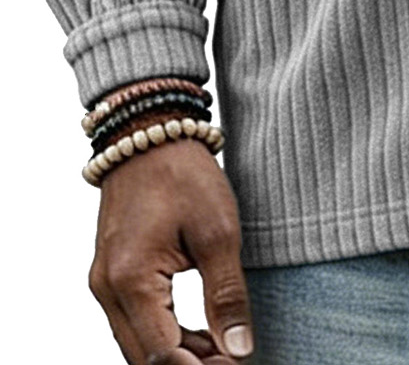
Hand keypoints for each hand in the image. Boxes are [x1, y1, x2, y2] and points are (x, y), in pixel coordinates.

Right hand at [88, 138, 255, 362]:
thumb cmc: (184, 173)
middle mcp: (108, 287)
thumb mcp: (218, 231)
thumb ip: (227, 294)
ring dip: (177, 355)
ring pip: (136, 343)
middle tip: (231, 361)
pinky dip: (164, 335)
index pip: (161, 353)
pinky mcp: (111, 273)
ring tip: (222, 353)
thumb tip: (238, 349)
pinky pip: (134, 321)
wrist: (150, 132)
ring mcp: (104, 281)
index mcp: (131, 278)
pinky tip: (199, 336)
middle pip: (143, 357)